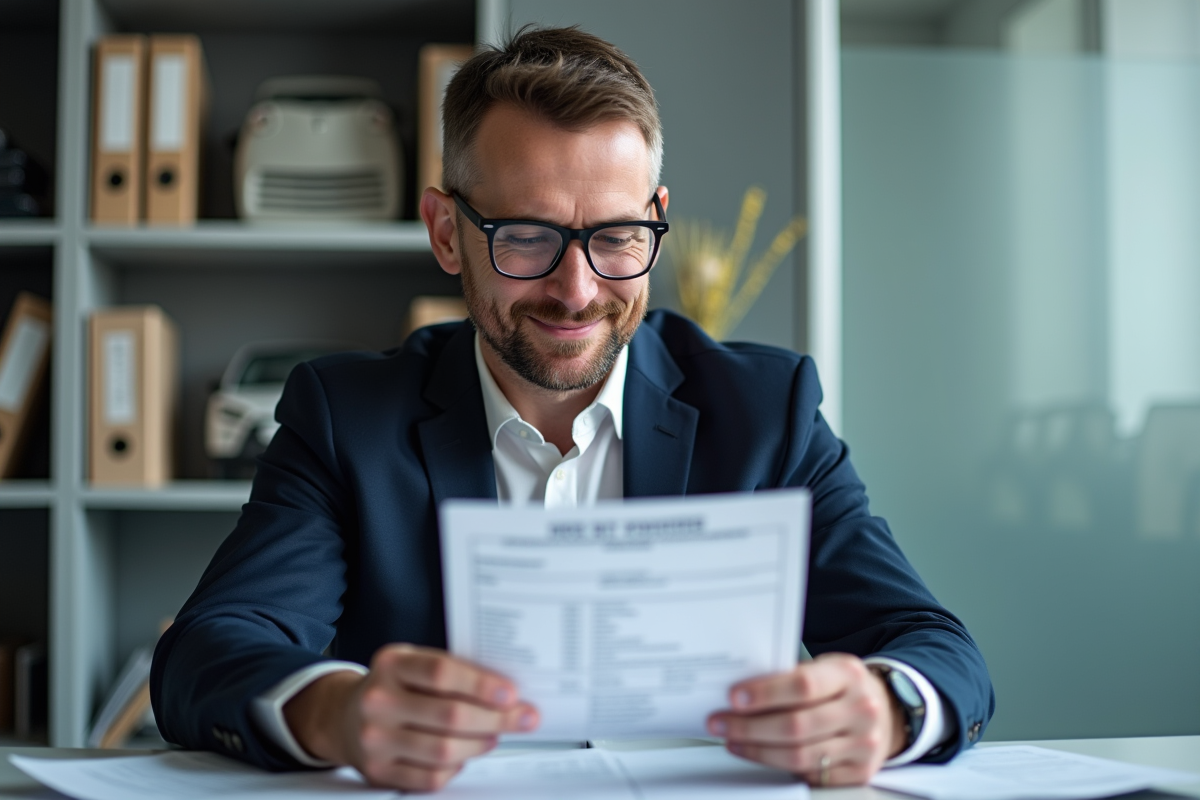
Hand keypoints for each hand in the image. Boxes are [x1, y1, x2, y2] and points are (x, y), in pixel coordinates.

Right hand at [284, 644, 538, 791]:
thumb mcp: (413, 664)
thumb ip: (451, 672)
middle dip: (496, 719)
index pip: (441, 673)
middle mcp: (378, 700)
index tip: (511, 693)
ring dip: (481, 744)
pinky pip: (430, 777)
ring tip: (496, 735)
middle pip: (449, 715)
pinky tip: (465, 754)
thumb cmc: (394, 687)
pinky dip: (457, 767)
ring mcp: (374, 739)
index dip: (480, 684)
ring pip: (444, 750)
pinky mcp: (377, 771)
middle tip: (523, 718)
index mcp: (391, 664)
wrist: (344, 717)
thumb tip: (505, 692)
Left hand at [706, 652, 905, 786]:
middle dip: (749, 726)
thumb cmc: (844, 687)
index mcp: (849, 675)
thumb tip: (742, 693)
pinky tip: (760, 755)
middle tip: (720, 723)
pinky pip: (811, 775)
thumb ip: (792, 677)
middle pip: (796, 726)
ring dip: (757, 750)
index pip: (802, 685)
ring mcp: (864, 744)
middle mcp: (861, 710)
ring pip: (800, 756)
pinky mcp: (860, 772)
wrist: (887, 712)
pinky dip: (780, 767)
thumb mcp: (826, 668)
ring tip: (733, 740)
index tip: (734, 698)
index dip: (765, 693)